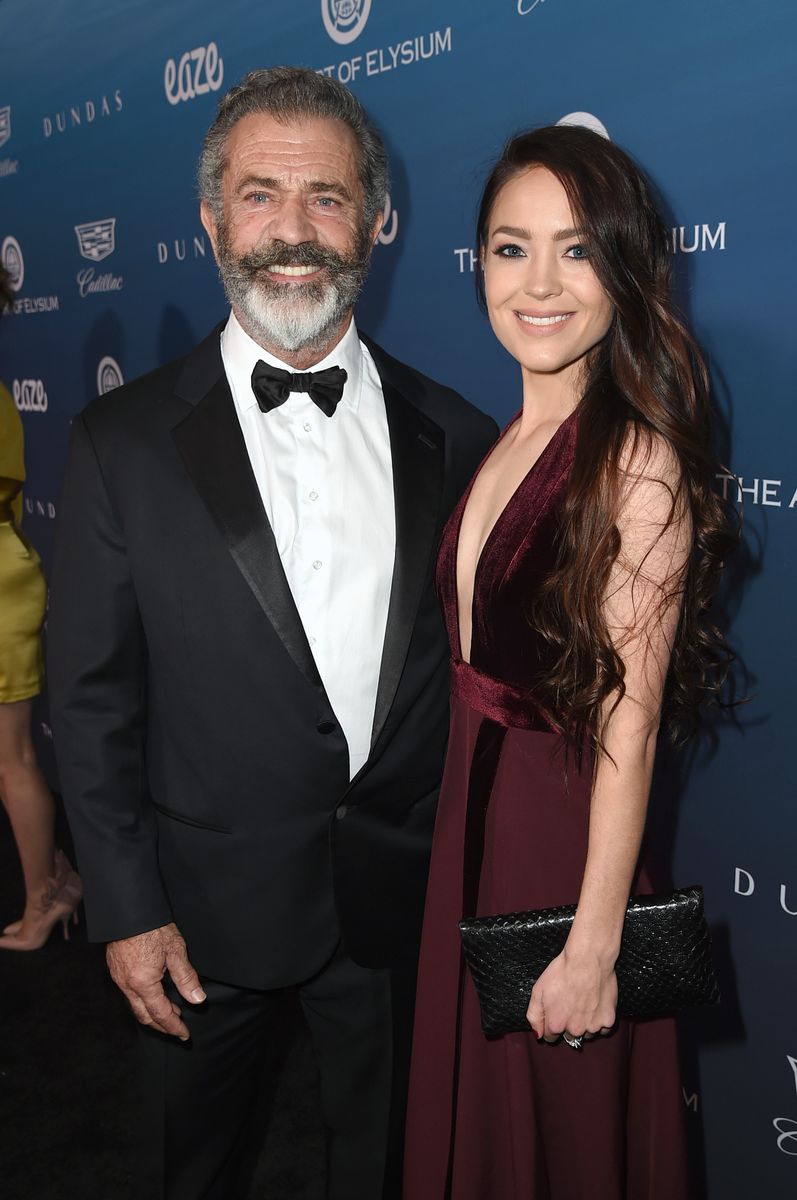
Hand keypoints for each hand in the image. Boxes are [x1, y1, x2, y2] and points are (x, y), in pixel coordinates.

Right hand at [106, 922, 205, 1040]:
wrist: (128, 909)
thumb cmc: (152, 927)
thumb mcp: (176, 951)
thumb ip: (186, 978)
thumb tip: (197, 999)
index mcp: (143, 983)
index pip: (160, 1014)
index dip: (174, 1027)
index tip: (185, 1035)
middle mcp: (127, 985)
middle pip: (144, 1016)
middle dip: (161, 1026)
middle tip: (177, 1029)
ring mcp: (119, 978)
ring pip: (135, 1006)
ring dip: (152, 1014)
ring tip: (170, 1012)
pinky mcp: (115, 970)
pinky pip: (129, 995)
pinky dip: (143, 1002)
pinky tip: (154, 995)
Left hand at [526, 944, 616, 1043]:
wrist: (588, 959)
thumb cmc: (563, 972)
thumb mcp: (538, 990)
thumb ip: (534, 1016)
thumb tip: (538, 1033)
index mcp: (556, 1024)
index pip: (550, 1036)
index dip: (551, 1023)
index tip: (555, 1013)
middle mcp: (575, 1030)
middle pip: (569, 1036)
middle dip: (568, 1024)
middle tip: (570, 1004)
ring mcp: (593, 1026)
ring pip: (586, 1034)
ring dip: (585, 1024)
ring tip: (584, 1003)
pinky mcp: (608, 1020)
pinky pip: (603, 1028)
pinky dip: (599, 1020)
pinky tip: (595, 1005)